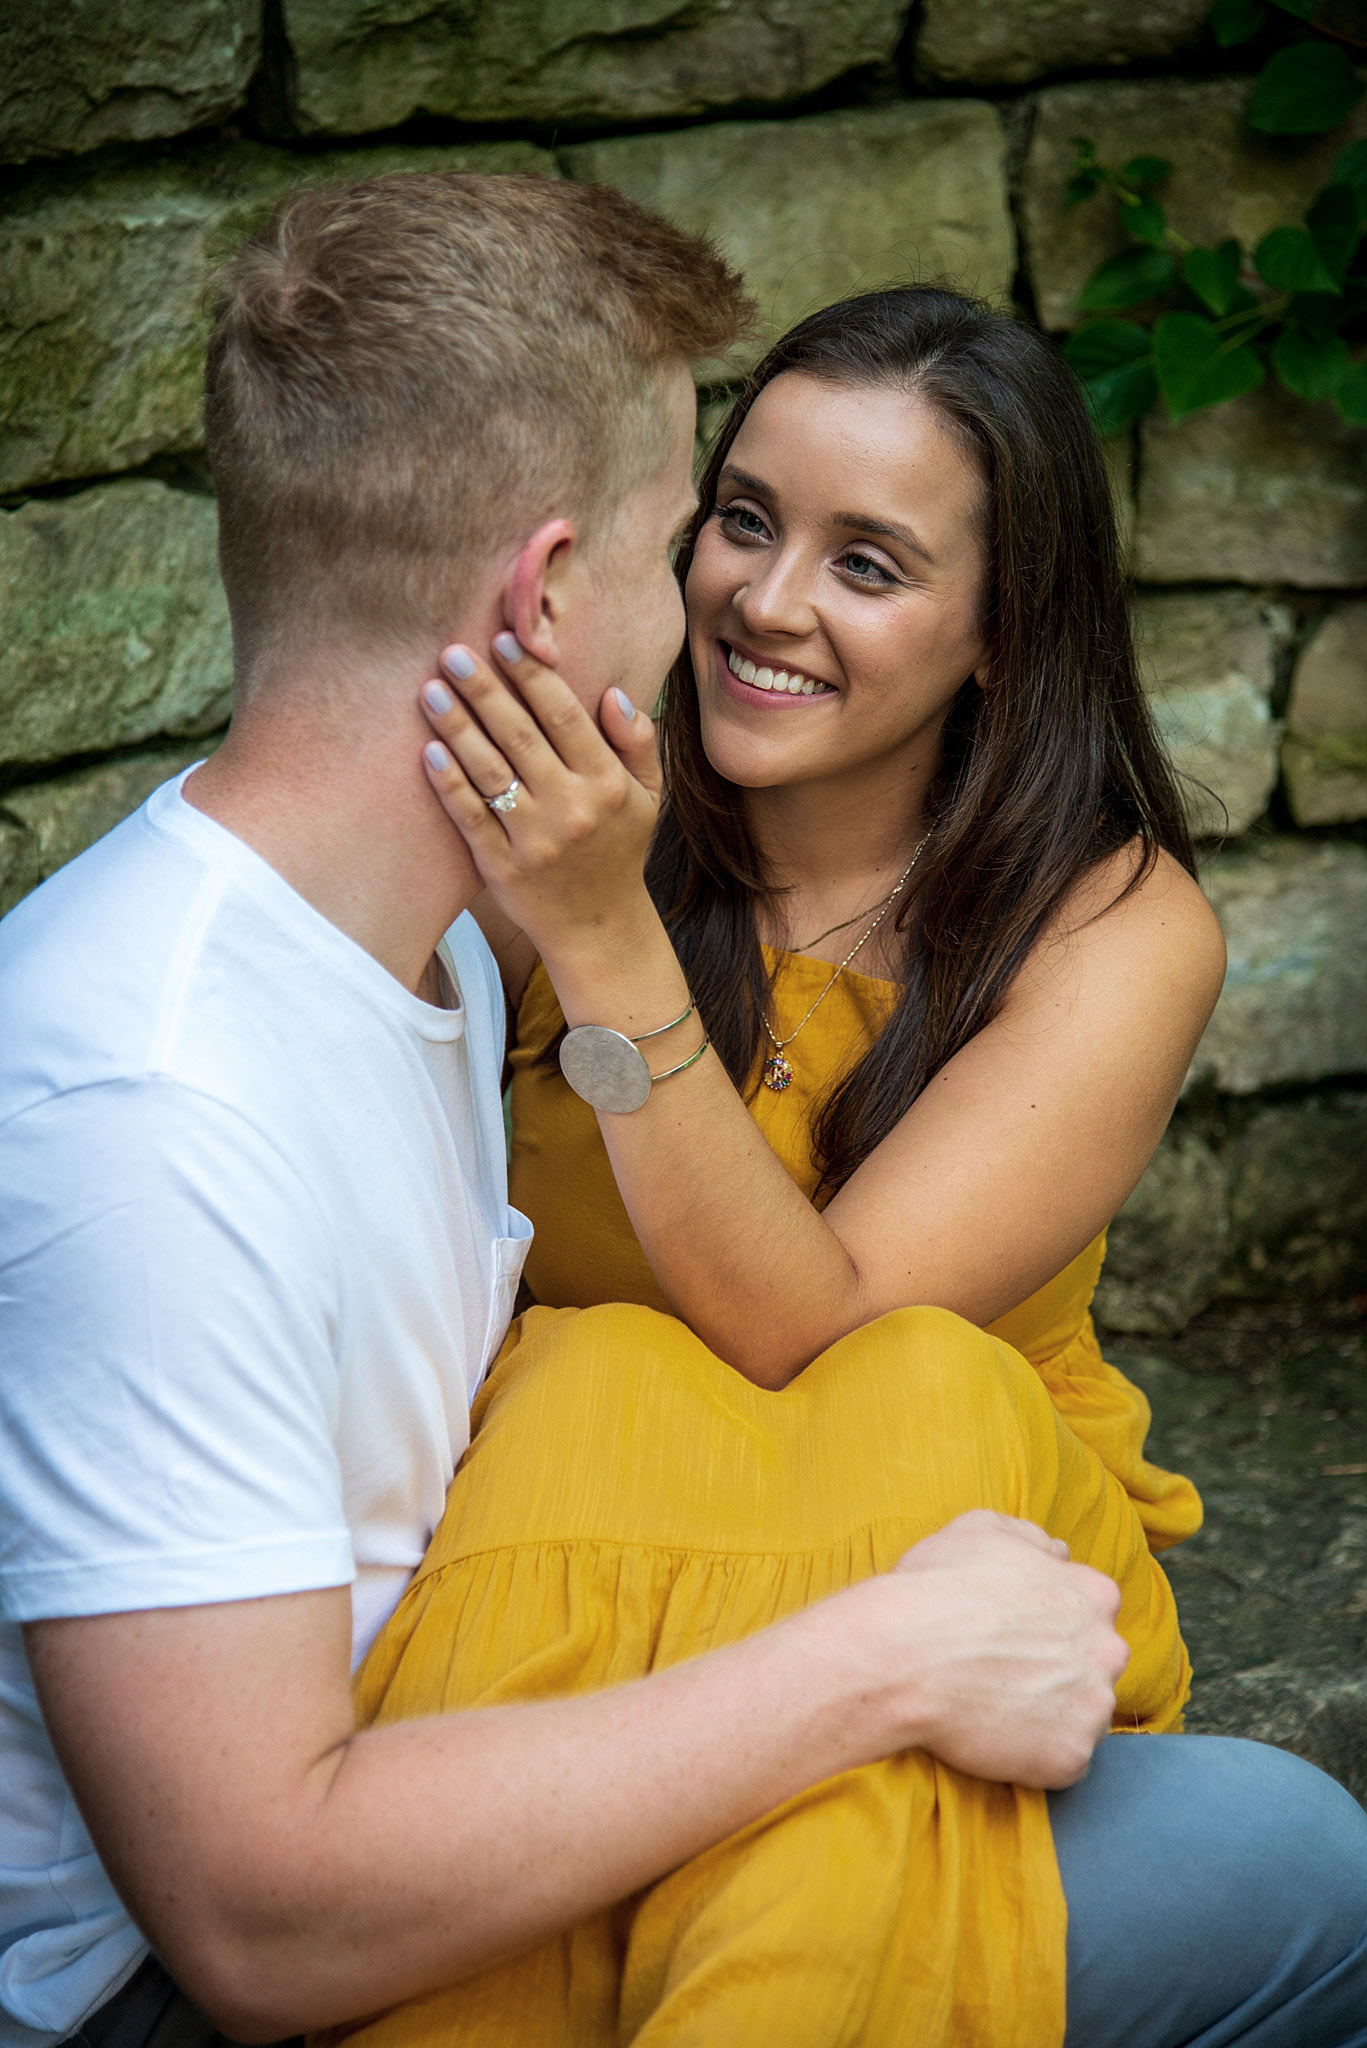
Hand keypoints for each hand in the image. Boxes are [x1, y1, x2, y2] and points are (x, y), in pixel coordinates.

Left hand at [419, 635, 661, 956]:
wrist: (599, 928)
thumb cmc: (619, 849)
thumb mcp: (647, 796)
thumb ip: (638, 742)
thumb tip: (613, 693)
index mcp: (605, 784)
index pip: (565, 717)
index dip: (532, 676)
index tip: (503, 640)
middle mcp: (570, 809)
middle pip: (520, 736)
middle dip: (484, 690)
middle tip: (453, 653)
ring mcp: (534, 840)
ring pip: (489, 772)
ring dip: (456, 728)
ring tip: (430, 690)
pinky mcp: (501, 868)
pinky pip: (470, 817)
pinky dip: (448, 784)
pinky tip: (429, 751)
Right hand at [831, 1511, 1126, 1789]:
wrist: (905, 1655)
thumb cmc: (937, 1586)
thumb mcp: (982, 1530)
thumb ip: (1031, 1537)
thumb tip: (1058, 1551)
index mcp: (1094, 1594)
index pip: (1093, 1613)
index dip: (1053, 1625)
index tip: (1018, 1636)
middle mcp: (1106, 1650)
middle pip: (1094, 1666)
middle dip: (1062, 1671)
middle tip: (1007, 1674)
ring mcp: (1093, 1707)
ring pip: (1082, 1716)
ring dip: (1050, 1715)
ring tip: (996, 1707)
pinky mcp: (1070, 1757)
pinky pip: (1063, 1761)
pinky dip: (1035, 1755)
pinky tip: (995, 1737)